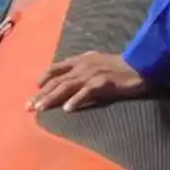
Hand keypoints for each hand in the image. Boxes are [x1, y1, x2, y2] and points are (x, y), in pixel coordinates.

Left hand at [27, 52, 149, 111]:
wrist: (140, 64)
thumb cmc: (119, 65)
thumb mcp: (97, 60)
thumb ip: (82, 66)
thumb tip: (69, 74)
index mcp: (80, 60)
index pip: (56, 68)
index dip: (44, 77)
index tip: (35, 88)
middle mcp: (82, 66)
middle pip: (57, 81)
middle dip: (41, 94)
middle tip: (28, 107)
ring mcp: (92, 74)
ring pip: (66, 87)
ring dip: (51, 99)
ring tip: (40, 109)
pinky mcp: (103, 83)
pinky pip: (86, 93)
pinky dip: (76, 100)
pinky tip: (67, 109)